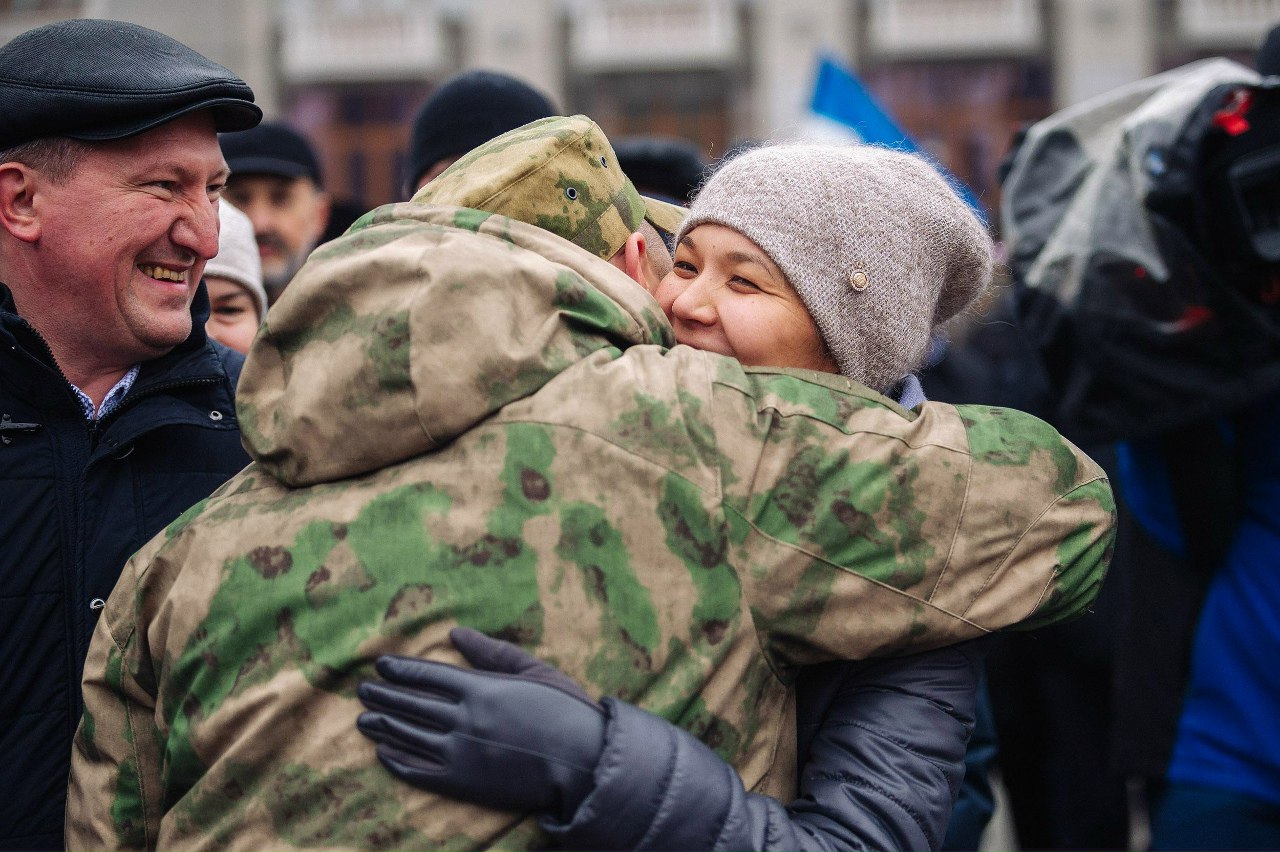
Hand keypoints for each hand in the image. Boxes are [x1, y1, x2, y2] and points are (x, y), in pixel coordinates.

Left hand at [357, 628, 604, 820]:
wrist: (583, 763)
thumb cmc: (565, 711)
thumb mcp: (533, 671)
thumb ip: (491, 652)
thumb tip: (455, 633)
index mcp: (480, 688)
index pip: (427, 675)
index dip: (401, 670)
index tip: (380, 665)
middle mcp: (462, 719)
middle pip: (411, 704)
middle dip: (383, 695)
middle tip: (362, 690)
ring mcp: (459, 753)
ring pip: (409, 736)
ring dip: (383, 725)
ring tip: (364, 718)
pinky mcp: (463, 783)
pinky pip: (418, 772)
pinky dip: (397, 761)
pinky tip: (383, 752)